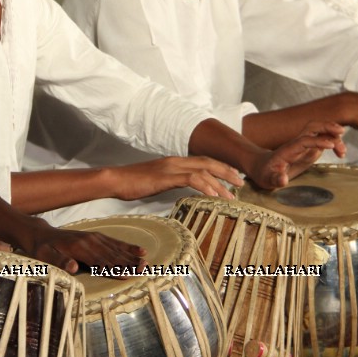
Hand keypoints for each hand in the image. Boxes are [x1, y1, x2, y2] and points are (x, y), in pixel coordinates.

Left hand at [22, 223, 146, 275]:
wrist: (41, 233)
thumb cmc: (41, 248)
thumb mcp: (44, 256)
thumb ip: (58, 261)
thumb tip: (72, 267)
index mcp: (78, 247)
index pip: (99, 261)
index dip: (113, 268)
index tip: (127, 275)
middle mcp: (89, 240)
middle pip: (112, 254)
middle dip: (128, 263)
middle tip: (144, 270)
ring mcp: (94, 237)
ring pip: (116, 249)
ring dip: (131, 256)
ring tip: (145, 263)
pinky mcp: (97, 236)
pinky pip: (114, 242)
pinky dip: (127, 246)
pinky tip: (139, 250)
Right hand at [112, 156, 242, 200]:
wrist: (116, 180)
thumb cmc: (133, 183)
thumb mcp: (157, 181)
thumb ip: (171, 182)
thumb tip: (184, 189)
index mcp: (175, 162)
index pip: (203, 161)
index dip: (221, 167)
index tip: (233, 176)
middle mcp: (176, 161)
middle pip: (208, 162)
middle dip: (227, 172)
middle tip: (241, 182)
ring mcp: (171, 168)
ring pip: (203, 171)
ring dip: (220, 182)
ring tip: (232, 194)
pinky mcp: (166, 177)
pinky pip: (191, 179)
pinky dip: (205, 186)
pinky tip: (214, 195)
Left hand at [247, 121, 344, 189]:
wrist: (262, 166)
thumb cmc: (265, 173)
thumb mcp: (267, 179)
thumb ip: (275, 179)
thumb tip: (283, 179)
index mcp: (289, 149)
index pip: (304, 139)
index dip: (318, 140)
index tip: (331, 144)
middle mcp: (298, 143)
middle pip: (313, 126)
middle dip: (327, 127)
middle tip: (341, 134)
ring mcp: (304, 144)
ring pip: (320, 131)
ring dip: (333, 135)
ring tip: (342, 152)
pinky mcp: (309, 148)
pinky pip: (324, 139)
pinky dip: (334, 142)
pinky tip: (340, 153)